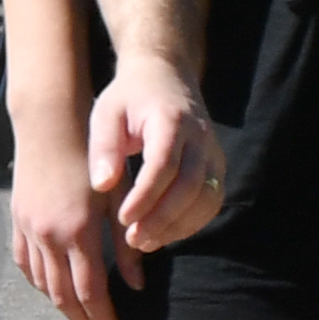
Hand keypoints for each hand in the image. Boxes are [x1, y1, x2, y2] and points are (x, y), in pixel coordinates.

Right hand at [5, 122, 125, 319]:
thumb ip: (127, 246)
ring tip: (83, 316)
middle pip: (63, 296)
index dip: (105, 318)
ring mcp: (29, 231)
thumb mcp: (117, 200)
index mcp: (77, 232)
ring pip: (43, 285)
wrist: (49, 127)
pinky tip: (54, 288)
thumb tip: (137, 285)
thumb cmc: (92, 158)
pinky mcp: (18, 222)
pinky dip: (41, 284)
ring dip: (63, 306)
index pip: (90, 292)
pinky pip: (26, 265)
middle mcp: (49, 237)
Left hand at [95, 59, 222, 258]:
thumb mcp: (106, 113)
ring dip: (179, 225)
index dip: (146, 196)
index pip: (164, 164)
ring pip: (208, 197)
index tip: (124, 219)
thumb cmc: (129, 98)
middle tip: (134, 239)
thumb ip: (104, 147)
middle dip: (163, 218)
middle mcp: (200, 136)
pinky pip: (213, 199)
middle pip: (191, 185)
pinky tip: (165, 233)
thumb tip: (102, 185)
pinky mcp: (217, 165)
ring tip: (146, 242)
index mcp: (171, 119)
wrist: (166, 77)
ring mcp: (213, 151)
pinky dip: (192, 222)